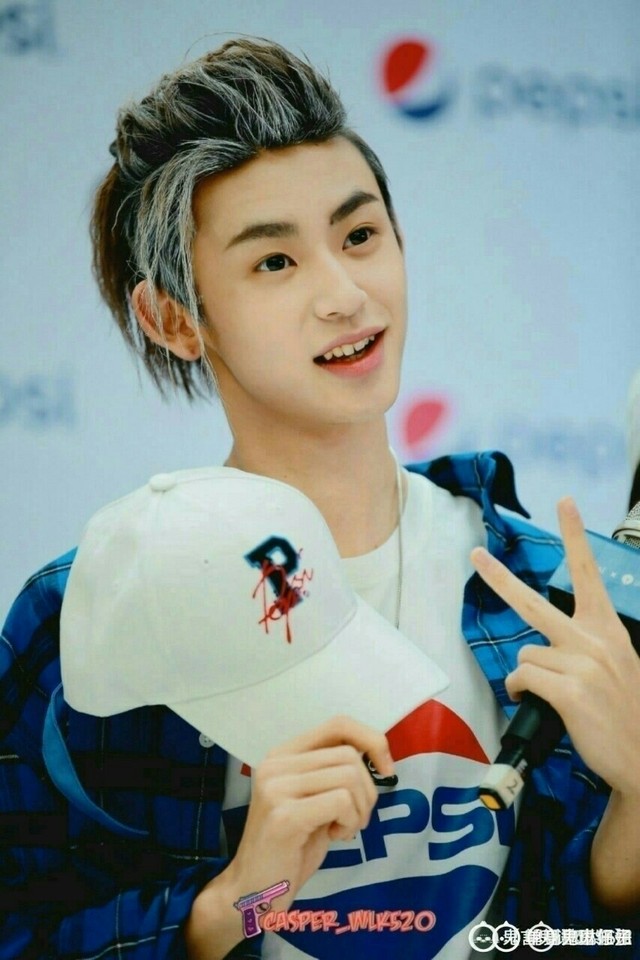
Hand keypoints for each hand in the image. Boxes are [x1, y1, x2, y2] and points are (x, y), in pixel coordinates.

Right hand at [185, 716, 392, 958]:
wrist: (253, 890)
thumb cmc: (291, 846)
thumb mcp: (315, 798)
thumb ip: (334, 771)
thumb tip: (377, 752)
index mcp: (283, 754)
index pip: (338, 724)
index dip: (371, 740)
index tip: (386, 768)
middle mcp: (275, 764)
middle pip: (349, 755)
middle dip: (367, 790)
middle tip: (355, 818)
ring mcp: (276, 788)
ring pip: (349, 777)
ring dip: (359, 809)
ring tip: (342, 828)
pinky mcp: (284, 815)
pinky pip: (341, 801)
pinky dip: (350, 821)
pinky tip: (335, 836)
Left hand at [470, 497, 639, 796]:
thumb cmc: (626, 713)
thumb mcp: (618, 665)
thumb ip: (587, 645)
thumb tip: (545, 648)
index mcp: (608, 628)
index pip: (588, 573)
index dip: (574, 535)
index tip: (564, 501)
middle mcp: (594, 639)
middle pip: (533, 603)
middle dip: (498, 577)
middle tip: (475, 554)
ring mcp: (582, 663)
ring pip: (526, 655)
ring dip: (529, 676)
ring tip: (552, 695)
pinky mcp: (570, 690)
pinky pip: (524, 679)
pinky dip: (522, 692)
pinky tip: (539, 704)